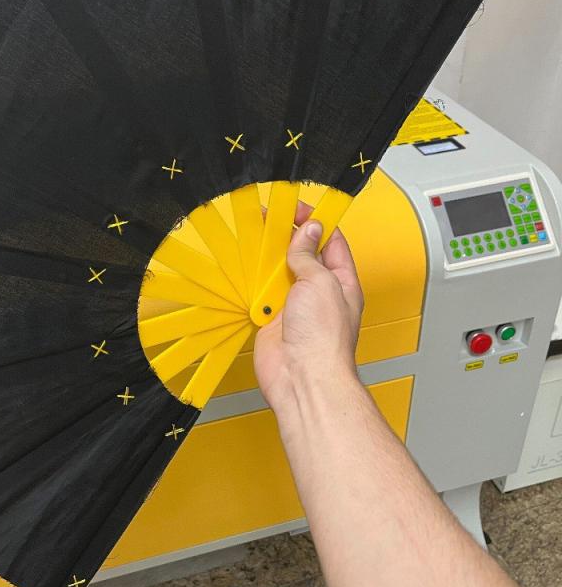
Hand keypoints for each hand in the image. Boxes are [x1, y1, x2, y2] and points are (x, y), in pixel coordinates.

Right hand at [254, 202, 363, 411]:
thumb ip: (309, 256)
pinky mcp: (272, 319)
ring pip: (278, 272)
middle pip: (302, 255)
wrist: (302, 378)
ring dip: (267, 260)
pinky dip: (253, 284)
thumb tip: (308, 232)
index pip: (330, 241)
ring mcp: (295, 306)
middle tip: (269, 219)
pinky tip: (247, 272)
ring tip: (255, 241)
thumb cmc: (324, 341)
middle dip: (286, 237)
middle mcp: (318, 292)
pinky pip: (261, 294)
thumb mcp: (320, 283)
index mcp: (340, 281)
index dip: (315, 221)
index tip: (297, 207)